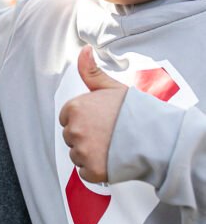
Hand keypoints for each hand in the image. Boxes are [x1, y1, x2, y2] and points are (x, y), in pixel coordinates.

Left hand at [59, 45, 127, 182]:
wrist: (157, 138)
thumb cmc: (135, 112)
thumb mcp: (112, 87)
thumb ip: (91, 71)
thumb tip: (83, 50)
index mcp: (74, 108)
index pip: (66, 119)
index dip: (83, 121)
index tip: (100, 122)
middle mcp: (74, 129)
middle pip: (71, 138)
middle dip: (86, 138)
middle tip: (109, 135)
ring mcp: (82, 151)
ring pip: (77, 156)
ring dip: (90, 154)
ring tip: (112, 147)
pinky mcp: (91, 170)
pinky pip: (85, 172)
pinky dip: (96, 170)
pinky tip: (112, 160)